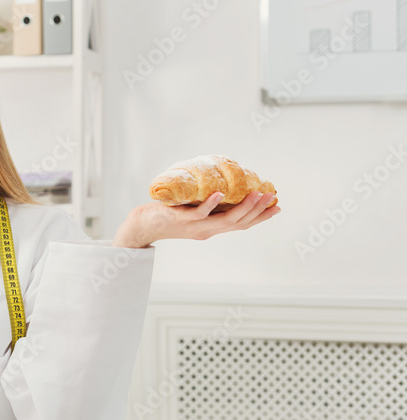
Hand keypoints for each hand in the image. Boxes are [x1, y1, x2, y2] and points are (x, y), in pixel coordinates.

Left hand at [113, 191, 280, 247]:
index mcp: (210, 229)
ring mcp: (194, 226)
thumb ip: (208, 206)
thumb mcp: (192, 211)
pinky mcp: (180, 219)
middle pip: (237, 223)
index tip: (277, 208)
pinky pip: (198, 213)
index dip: (259, 218)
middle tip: (274, 198)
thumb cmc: (167, 215)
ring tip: (256, 195)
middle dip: (258, 211)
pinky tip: (219, 194)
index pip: (240, 225)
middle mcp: (205, 230)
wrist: (142, 225)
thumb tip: (222, 189)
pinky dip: (210, 204)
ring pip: (223, 220)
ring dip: (242, 208)